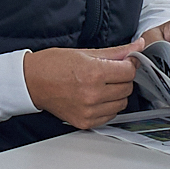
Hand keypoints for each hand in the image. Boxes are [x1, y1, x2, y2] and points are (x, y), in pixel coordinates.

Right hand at [22, 44, 139, 128]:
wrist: (31, 82)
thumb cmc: (53, 65)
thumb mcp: (84, 52)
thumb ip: (115, 52)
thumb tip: (138, 46)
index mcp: (93, 73)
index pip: (129, 71)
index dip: (128, 65)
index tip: (123, 63)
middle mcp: (92, 94)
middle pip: (127, 88)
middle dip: (122, 79)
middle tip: (109, 73)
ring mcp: (88, 110)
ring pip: (121, 104)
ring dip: (116, 94)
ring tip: (101, 86)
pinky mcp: (84, 122)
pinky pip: (109, 116)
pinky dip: (107, 107)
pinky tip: (96, 98)